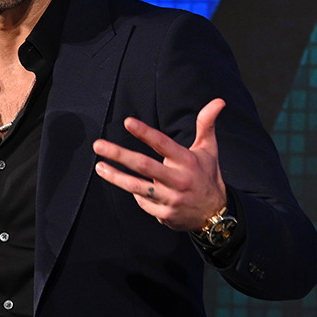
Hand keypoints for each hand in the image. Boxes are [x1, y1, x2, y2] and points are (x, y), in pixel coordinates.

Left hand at [92, 98, 227, 231]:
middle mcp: (178, 180)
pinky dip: (135, 193)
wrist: (215, 215)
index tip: (127, 122)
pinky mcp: (165, 214)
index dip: (145, 133)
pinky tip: (128, 186)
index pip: (163, 144)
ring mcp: (171, 199)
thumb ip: (207, 124)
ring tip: (99, 167)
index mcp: (187, 161)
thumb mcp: (209, 150)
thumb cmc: (207, 176)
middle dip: (119, 154)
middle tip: (98, 145)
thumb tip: (218, 101)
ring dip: (115, 177)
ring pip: (137, 186)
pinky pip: (142, 202)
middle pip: (144, 165)